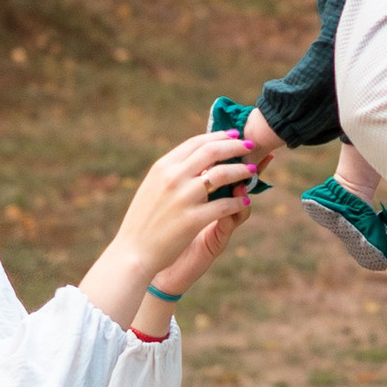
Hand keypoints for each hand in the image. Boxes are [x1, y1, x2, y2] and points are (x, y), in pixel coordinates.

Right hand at [111, 132, 257, 304]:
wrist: (133, 252)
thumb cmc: (144, 220)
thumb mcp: (153, 186)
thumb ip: (173, 171)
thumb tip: (197, 157)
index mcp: (163, 167)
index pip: (196, 142)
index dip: (219, 136)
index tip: (234, 135)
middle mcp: (173, 178)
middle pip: (212, 152)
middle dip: (235, 146)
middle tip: (249, 145)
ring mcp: (183, 198)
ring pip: (222, 175)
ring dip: (241, 170)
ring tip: (252, 170)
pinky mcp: (193, 220)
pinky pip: (224, 205)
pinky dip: (238, 201)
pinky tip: (244, 201)